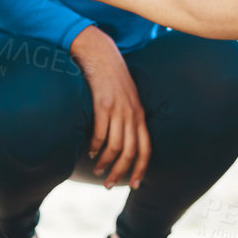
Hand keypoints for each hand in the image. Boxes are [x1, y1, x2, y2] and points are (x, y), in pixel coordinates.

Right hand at [71, 25, 148, 189]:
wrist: (100, 53)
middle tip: (108, 184)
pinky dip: (95, 146)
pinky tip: (90, 151)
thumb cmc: (110, 78)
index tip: (134, 184)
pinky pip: (100, 132)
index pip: (146, 148)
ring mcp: (118, 109)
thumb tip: (120, 141)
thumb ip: (126, 118)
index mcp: (139, 115)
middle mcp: (132, 114)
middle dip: (120, 172)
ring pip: (115, 146)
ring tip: (97, 170)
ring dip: (105, 163)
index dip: (141, 168)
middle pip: (130, 152)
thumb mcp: (125, 98)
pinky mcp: (102, 104)